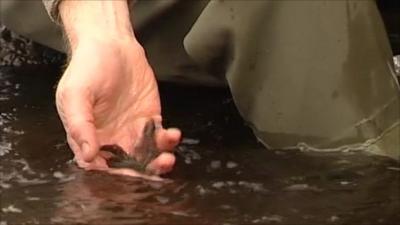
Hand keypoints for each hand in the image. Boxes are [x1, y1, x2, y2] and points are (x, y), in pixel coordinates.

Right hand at [56, 37, 180, 175]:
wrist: (111, 44)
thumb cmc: (87, 68)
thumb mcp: (75, 95)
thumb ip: (80, 125)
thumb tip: (88, 155)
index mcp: (89, 137)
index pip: (99, 166)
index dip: (112, 175)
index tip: (126, 176)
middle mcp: (111, 138)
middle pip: (127, 165)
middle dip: (141, 173)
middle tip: (154, 171)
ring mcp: (132, 130)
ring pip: (146, 155)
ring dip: (158, 161)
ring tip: (167, 158)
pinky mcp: (149, 119)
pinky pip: (160, 137)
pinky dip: (168, 140)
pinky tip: (173, 135)